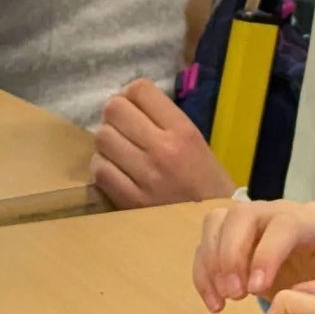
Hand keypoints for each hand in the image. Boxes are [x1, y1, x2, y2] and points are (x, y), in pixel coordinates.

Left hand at [91, 79, 233, 207]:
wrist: (214, 224)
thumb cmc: (206, 180)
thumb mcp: (194, 140)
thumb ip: (163, 119)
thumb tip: (127, 102)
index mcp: (183, 130)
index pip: (139, 90)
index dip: (130, 94)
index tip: (132, 107)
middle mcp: (163, 149)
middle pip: (114, 110)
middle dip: (114, 116)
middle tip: (121, 128)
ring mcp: (146, 176)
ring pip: (102, 138)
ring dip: (106, 143)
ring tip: (118, 151)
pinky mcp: (131, 201)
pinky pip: (100, 171)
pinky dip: (102, 168)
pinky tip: (115, 171)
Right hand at [193, 199, 314, 313]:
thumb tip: (293, 296)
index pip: (284, 223)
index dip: (265, 253)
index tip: (256, 290)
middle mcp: (281, 211)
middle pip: (243, 214)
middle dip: (230, 255)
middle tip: (234, 295)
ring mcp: (256, 220)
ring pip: (218, 221)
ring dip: (212, 261)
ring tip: (223, 300)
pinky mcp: (237, 237)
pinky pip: (208, 243)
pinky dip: (204, 273)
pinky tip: (215, 303)